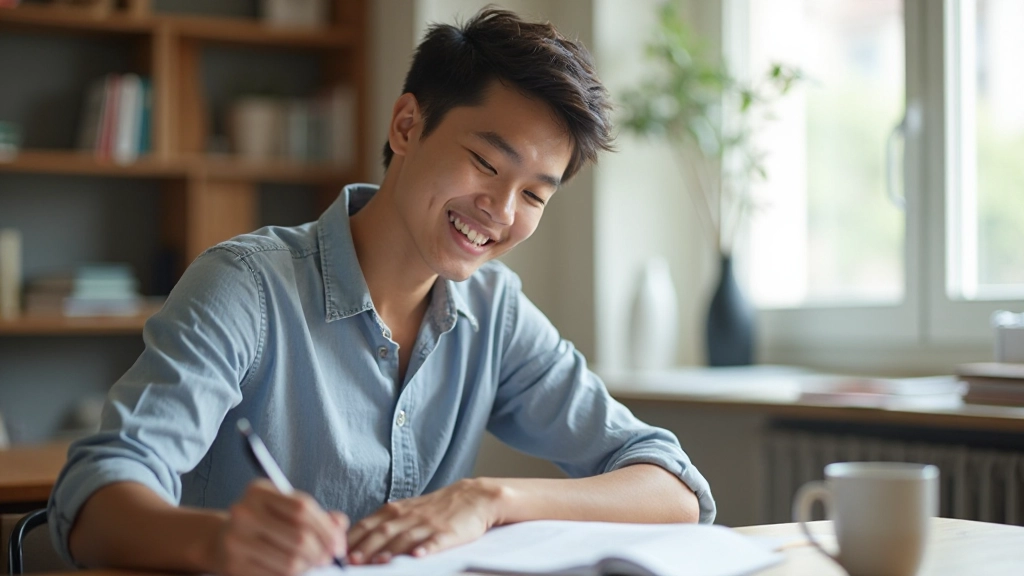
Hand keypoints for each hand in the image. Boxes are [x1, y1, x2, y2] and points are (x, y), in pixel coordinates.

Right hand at [211, 479, 348, 575]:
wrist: (221, 540)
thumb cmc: (264, 523)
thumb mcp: (286, 510)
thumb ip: (316, 515)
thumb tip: (340, 524)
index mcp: (258, 491)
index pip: (302, 508)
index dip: (326, 528)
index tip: (339, 545)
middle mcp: (243, 512)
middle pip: (298, 536)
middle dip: (321, 552)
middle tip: (330, 560)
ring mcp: (235, 540)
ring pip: (289, 561)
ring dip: (308, 567)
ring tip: (312, 566)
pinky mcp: (233, 566)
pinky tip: (294, 572)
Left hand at [346, 478, 504, 564]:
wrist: (473, 496)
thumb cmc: (435, 508)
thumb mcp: (406, 510)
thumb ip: (383, 524)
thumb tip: (353, 545)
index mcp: (395, 510)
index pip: (367, 525)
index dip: (351, 539)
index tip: (336, 553)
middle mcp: (408, 516)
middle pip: (383, 532)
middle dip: (366, 548)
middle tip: (351, 563)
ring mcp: (428, 524)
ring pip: (405, 538)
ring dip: (391, 551)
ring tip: (379, 563)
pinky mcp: (448, 532)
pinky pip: (436, 541)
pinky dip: (426, 548)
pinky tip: (418, 556)